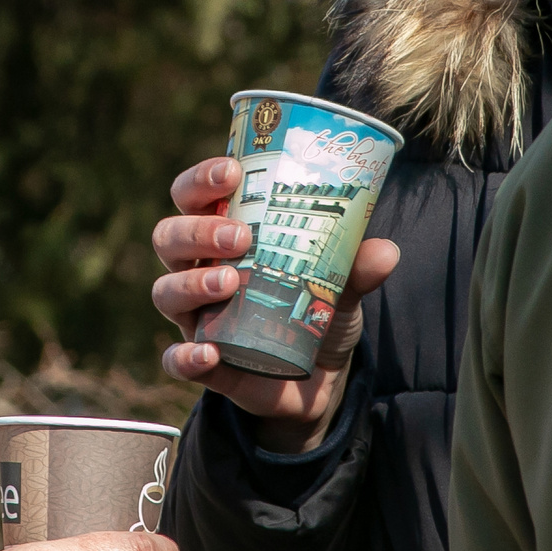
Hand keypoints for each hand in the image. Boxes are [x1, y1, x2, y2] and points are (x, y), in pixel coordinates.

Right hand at [150, 156, 398, 453]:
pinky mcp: (204, 363)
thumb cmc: (316, 309)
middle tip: (239, 237)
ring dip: (190, 283)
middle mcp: (199, 268)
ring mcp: (197, 316)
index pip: (192, 195)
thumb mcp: (340, 285)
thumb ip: (358, 268)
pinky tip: (208, 354)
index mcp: (224, 234)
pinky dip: (185, 357)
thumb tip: (386, 251)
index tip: (231, 172)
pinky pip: (175, 360)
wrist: (321, 378)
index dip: (200, 179)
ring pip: (165, 292)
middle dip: (197, 231)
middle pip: (169, 237)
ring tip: (228, 283)